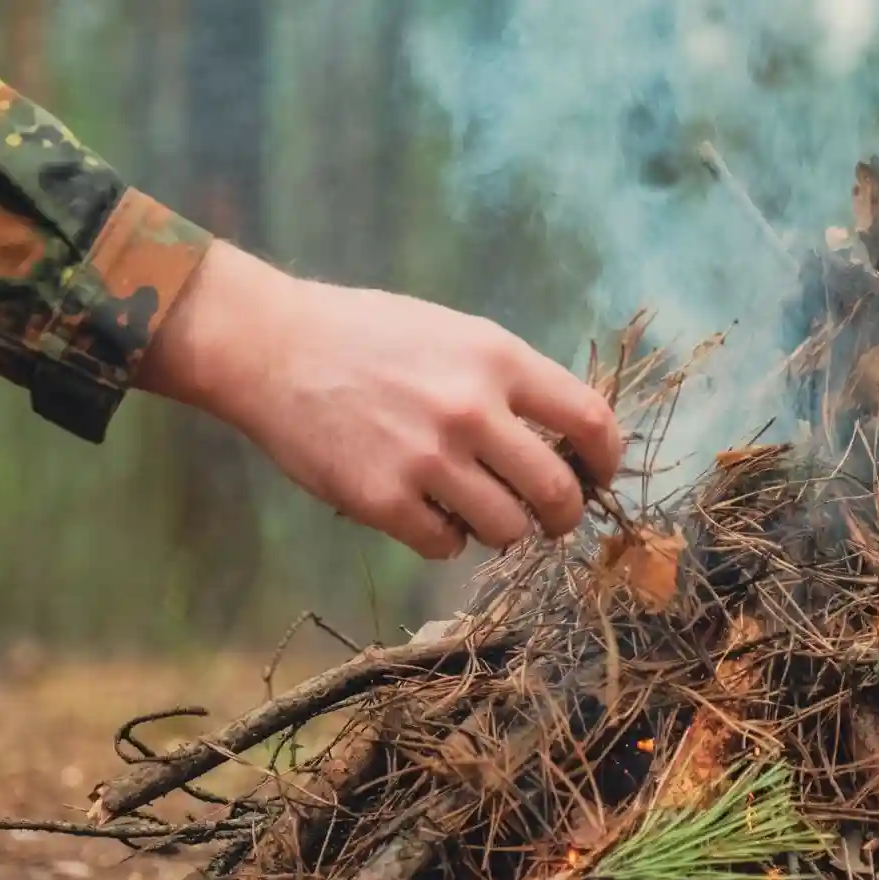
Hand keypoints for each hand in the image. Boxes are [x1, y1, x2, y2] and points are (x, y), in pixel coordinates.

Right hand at [137, 243, 622, 559]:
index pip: (591, 421)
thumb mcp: (453, 332)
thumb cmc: (365, 334)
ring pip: (507, 530)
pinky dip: (444, 539)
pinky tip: (425, 513)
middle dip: (563, 515)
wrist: (271, 347)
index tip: (598, 476)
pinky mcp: (383, 500)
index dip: (607, 460)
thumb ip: (508, 379)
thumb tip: (563, 437)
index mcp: (497, 359)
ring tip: (477, 510)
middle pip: (558, 492)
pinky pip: (445, 546)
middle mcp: (471, 410)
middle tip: (549, 520)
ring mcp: (427, 459)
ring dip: (501, 530)